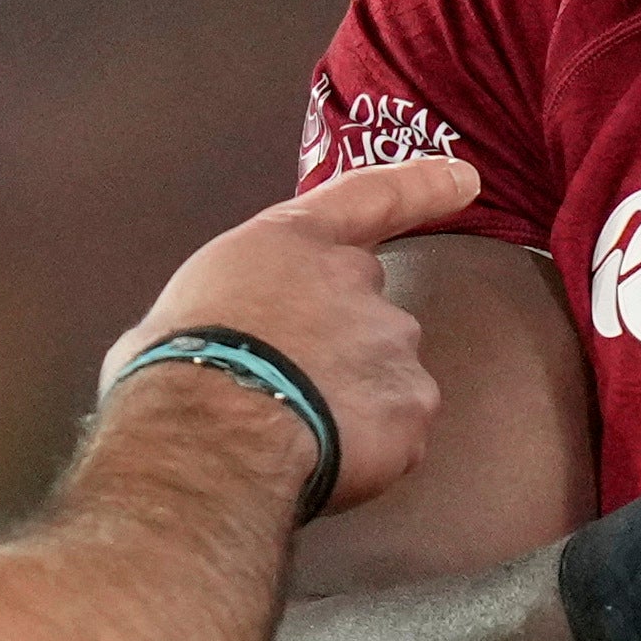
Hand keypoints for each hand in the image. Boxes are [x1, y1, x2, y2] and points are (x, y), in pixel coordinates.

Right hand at [140, 152, 481, 512]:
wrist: (211, 435)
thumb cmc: (174, 371)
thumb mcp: (176, 316)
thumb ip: (226, 313)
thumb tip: (219, 345)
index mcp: (291, 244)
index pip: (370, 198)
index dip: (421, 186)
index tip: (465, 178)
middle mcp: (355, 281)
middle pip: (369, 309)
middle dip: (342, 348)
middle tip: (291, 390)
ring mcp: (392, 343)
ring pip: (387, 375)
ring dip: (355, 402)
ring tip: (299, 434)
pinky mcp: (413, 406)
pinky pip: (400, 430)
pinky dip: (372, 450)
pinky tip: (328, 462)